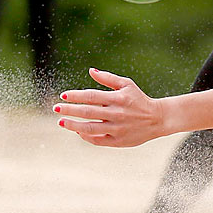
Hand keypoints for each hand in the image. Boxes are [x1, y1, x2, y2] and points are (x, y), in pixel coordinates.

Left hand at [55, 68, 169, 146]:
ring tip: (61, 121)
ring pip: (90, 128)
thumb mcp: (127, 85)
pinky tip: (78, 131)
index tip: (63, 96)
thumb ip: (108, 78)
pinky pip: (98, 140)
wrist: (157, 119)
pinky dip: (86, 136)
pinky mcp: (118, 141)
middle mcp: (116, 114)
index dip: (76, 96)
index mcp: (117, 99)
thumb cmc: (139, 99)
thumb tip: (91, 71)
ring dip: (73, 125)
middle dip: (70, 110)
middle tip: (55, 108)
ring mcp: (117, 129)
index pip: (92, 96)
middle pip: (88, 112)